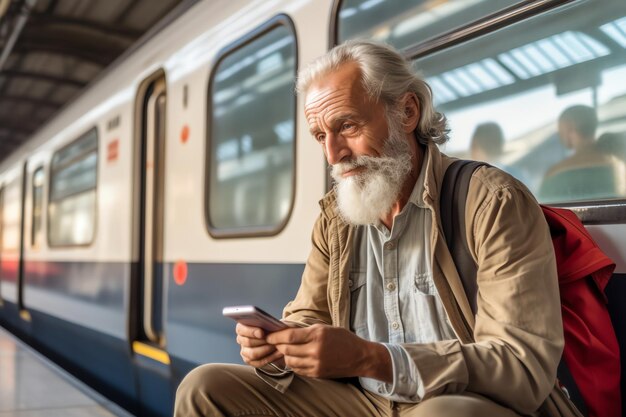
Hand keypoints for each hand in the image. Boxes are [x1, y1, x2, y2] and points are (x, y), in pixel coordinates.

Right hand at [235, 323, 283, 367]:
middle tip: (273, 340)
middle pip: (248, 342)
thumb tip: (266, 326)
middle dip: (262, 341)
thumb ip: (265, 323)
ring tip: (277, 346)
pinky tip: (279, 353)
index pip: (241, 329)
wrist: (277, 338)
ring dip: (267, 350)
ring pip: (253, 354)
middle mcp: (241, 339)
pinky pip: (259, 362)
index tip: (261, 333)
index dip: (251, 331)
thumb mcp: (269, 323)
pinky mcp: (250, 361)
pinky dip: (270, 357)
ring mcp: (244, 351)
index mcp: (242, 328)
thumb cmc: (272, 328)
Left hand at [266, 324, 390, 380]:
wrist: (360, 357)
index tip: (267, 335)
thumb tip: (286, 331)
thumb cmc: (344, 339)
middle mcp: (315, 350)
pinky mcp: (317, 373)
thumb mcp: (325, 328)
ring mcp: (316, 364)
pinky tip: (296, 358)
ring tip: (287, 349)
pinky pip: (297, 369)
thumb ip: (306, 331)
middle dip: (278, 345)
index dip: (275, 336)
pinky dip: (294, 363)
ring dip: (285, 355)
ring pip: (290, 361)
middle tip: (274, 341)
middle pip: (287, 349)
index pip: (289, 336)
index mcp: (317, 335)